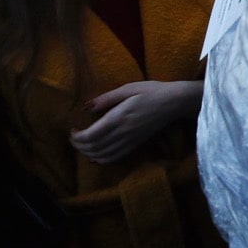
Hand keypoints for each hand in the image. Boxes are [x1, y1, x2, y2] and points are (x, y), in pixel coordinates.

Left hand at [69, 80, 202, 164]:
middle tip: (73, 137)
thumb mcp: (128, 88)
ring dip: (88, 153)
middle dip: (79, 146)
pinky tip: (96, 154)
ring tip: (83, 145)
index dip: (76, 137)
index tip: (72, 130)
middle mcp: (123, 132)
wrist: (175, 102)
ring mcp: (130, 140)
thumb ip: (106, 98)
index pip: (91, 136)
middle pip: (94, 148)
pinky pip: (115, 157)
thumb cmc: (152, 91)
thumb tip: (86, 107)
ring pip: (102, 155)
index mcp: (119, 117)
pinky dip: (101, 159)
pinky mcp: (136, 144)